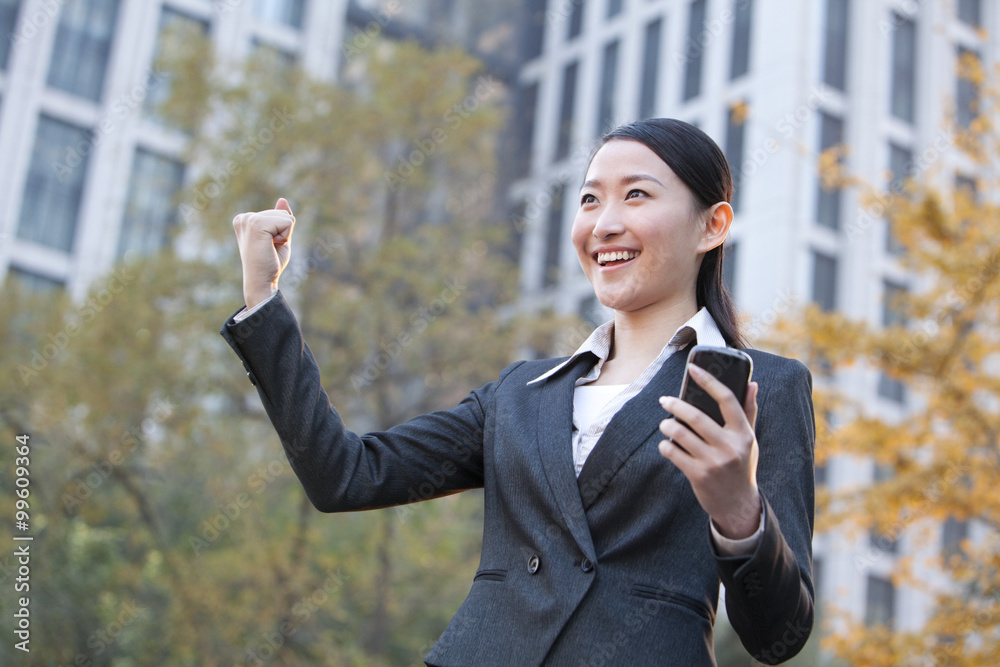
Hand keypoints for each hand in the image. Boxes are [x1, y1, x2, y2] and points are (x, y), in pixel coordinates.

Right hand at [232, 198, 294, 307]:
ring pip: (286, 217)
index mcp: (245, 219)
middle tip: (269, 249)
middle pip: (283, 213)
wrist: (261, 282)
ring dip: (284, 235)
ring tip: (269, 248)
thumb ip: (280, 219)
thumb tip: (282, 199)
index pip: (279, 214)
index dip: (281, 231)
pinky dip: (285, 237)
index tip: (268, 246)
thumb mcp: (278, 236)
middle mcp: (244, 217)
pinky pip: (287, 222)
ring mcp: (248, 219)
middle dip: (283, 232)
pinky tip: (271, 247)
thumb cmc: (269, 263)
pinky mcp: (256, 224)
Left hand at [658, 364, 761, 538]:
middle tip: (665, 401)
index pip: (727, 400)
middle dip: (675, 405)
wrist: (738, 505)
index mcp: (743, 433)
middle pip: (696, 416)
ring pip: (680, 434)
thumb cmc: (741, 466)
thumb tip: (752, 384)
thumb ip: (749, 412)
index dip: (709, 381)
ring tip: (665, 424)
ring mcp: (713, 462)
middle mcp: (729, 446)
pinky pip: (673, 453)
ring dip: (667, 426)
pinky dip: (666, 446)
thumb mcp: (749, 440)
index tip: (693, 369)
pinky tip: (667, 444)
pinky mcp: (698, 475)